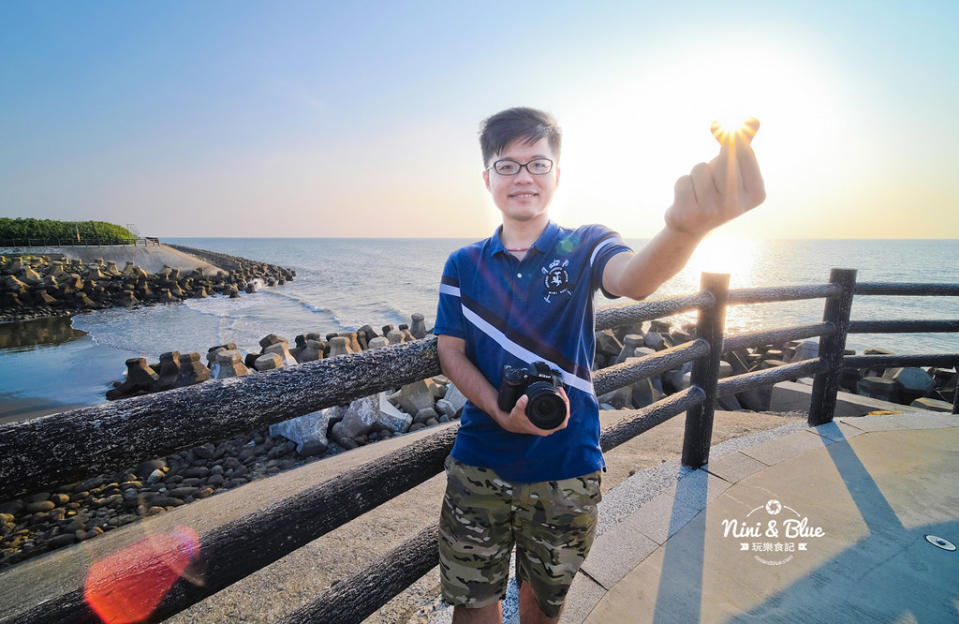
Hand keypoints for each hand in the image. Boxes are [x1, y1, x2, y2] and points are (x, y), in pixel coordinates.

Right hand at [497, 387, 570, 435]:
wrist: (510, 423)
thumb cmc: (514, 420)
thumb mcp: (516, 412)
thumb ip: (520, 405)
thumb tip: (525, 398)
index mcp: (543, 429)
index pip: (562, 423)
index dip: (566, 410)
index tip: (564, 399)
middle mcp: (547, 428)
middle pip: (564, 416)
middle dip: (565, 403)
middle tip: (561, 391)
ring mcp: (547, 424)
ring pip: (561, 414)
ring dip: (562, 403)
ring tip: (559, 392)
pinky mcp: (545, 420)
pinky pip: (557, 413)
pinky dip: (558, 405)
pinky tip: (556, 397)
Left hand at [664, 118, 765, 237]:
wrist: (692, 227)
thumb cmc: (718, 192)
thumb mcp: (735, 170)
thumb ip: (743, 145)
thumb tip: (753, 119)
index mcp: (756, 194)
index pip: (745, 152)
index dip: (732, 145)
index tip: (728, 151)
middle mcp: (736, 206)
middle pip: (724, 159)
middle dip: (715, 162)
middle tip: (714, 177)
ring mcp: (711, 212)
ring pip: (700, 168)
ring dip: (697, 174)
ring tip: (700, 191)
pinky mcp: (688, 214)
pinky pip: (683, 180)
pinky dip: (683, 184)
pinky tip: (688, 200)